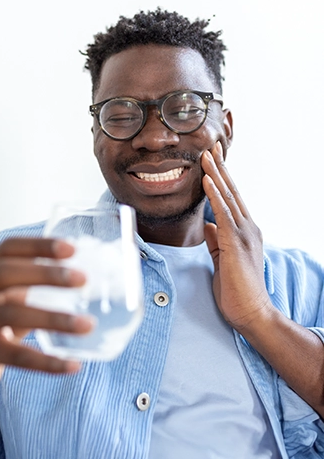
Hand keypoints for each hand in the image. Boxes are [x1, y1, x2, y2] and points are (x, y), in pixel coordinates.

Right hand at [0, 238, 92, 412]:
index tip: (71, 249)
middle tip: (82, 279)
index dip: (39, 246)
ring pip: (13, 315)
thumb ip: (29, 283)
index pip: (8, 248)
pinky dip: (47, 362)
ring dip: (54, 319)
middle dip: (46, 274)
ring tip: (87, 324)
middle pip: (6, 273)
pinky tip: (72, 365)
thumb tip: (78, 274)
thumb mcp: (2, 294)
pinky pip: (16, 356)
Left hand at [202, 142, 272, 330]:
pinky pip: (223, 214)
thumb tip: (208, 225)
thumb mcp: (222, 260)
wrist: (252, 313)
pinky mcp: (236, 243)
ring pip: (227, 197)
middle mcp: (247, 228)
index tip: (212, 159)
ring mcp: (244, 234)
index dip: (221, 178)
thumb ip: (216, 241)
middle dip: (220, 167)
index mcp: (244, 232)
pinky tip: (207, 181)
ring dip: (216, 174)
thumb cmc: (237, 291)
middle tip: (211, 145)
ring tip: (206, 155)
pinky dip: (214, 195)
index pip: (231, 198)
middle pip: (231, 191)